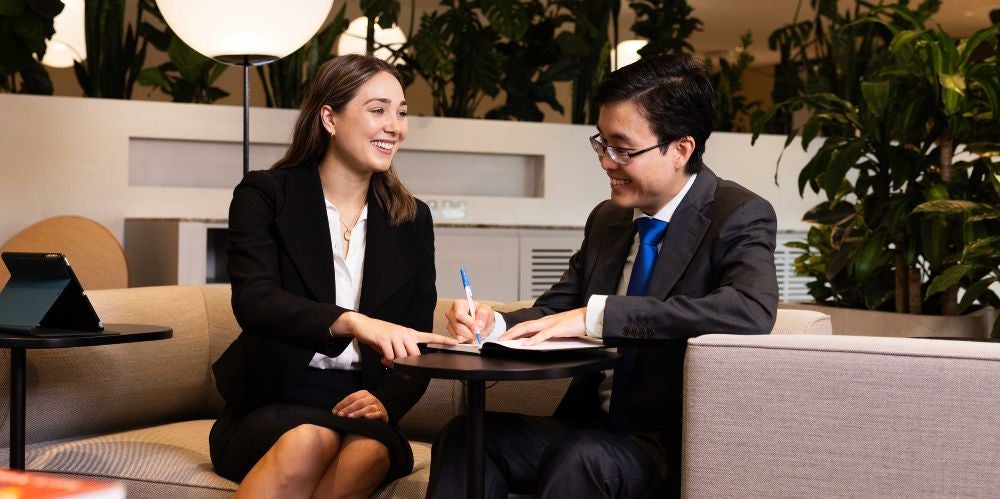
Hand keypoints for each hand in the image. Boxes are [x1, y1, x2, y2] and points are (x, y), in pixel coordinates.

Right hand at [331, 312, 456, 366]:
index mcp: (409, 333)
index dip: (443, 340)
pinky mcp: (385, 339)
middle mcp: (404, 333)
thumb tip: (404, 369)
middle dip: (409, 364)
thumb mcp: (393, 342)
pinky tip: (382, 359)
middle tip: (400, 369)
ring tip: (387, 360)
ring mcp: (395, 335)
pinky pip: (390, 356)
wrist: (362, 325)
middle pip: (415, 354)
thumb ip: (400, 353)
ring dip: (395, 363)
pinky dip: (387, 361)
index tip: (456, 342)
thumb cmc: (379, 335)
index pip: (430, 336)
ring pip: (402, 356)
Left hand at [333, 390, 387, 422]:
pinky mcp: (383, 413)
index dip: (342, 404)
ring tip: (349, 417)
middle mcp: (371, 398)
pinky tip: (365, 417)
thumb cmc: (364, 408)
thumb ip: (348, 405)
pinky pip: (377, 414)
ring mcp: (378, 405)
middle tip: (340, 415)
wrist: (381, 411)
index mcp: (364, 393)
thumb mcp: (358, 403)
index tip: (334, 411)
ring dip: (358, 413)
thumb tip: (334, 412)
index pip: (351, 397)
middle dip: (348, 409)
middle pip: (359, 402)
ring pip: (367, 408)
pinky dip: (372, 415)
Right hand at [445, 299, 494, 342]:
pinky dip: (466, 340)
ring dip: (469, 337)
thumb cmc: (481, 313)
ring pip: (457, 335)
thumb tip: (478, 325)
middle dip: (469, 333)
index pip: (459, 314)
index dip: (468, 323)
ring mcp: (450, 323)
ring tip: (475, 333)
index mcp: (459, 304)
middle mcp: (451, 313)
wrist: (481, 321)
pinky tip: (470, 336)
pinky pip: (458, 340)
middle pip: (457, 326)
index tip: (476, 329)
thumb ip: (483, 316)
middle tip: (477, 334)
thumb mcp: (487, 311)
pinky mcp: (451, 333)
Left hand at [501, 308, 587, 345]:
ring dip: (516, 334)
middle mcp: (546, 321)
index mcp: (546, 321)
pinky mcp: (558, 329)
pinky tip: (526, 344)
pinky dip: (533, 340)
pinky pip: (543, 335)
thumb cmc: (577, 323)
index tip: (505, 336)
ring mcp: (551, 324)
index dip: (514, 330)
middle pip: (523, 326)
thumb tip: (540, 341)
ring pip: (529, 328)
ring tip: (506, 340)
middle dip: (510, 332)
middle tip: (500, 339)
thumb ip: (550, 334)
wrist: (589, 317)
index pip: (526, 325)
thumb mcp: (559, 329)